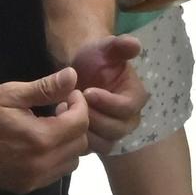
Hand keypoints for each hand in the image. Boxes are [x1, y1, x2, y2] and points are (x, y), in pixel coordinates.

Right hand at [0, 68, 92, 193]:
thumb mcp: (9, 94)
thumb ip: (44, 88)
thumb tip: (73, 76)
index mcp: (40, 138)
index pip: (80, 123)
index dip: (79, 105)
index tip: (68, 95)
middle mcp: (41, 164)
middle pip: (80, 144)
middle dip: (75, 123)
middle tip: (58, 109)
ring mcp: (33, 179)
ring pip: (71, 162)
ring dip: (68, 143)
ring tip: (49, 127)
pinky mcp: (25, 187)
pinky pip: (54, 174)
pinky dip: (55, 158)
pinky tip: (38, 144)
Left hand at [69, 36, 146, 153]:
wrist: (79, 70)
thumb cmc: (95, 58)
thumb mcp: (106, 47)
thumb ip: (120, 45)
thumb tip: (135, 44)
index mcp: (135, 98)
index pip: (126, 108)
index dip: (107, 102)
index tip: (87, 91)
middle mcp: (128, 120)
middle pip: (115, 130)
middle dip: (92, 116)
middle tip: (71, 102)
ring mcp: (112, 134)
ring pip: (103, 143)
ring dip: (82, 129)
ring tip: (64, 109)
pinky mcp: (96, 142)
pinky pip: (89, 150)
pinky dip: (74, 139)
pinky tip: (61, 120)